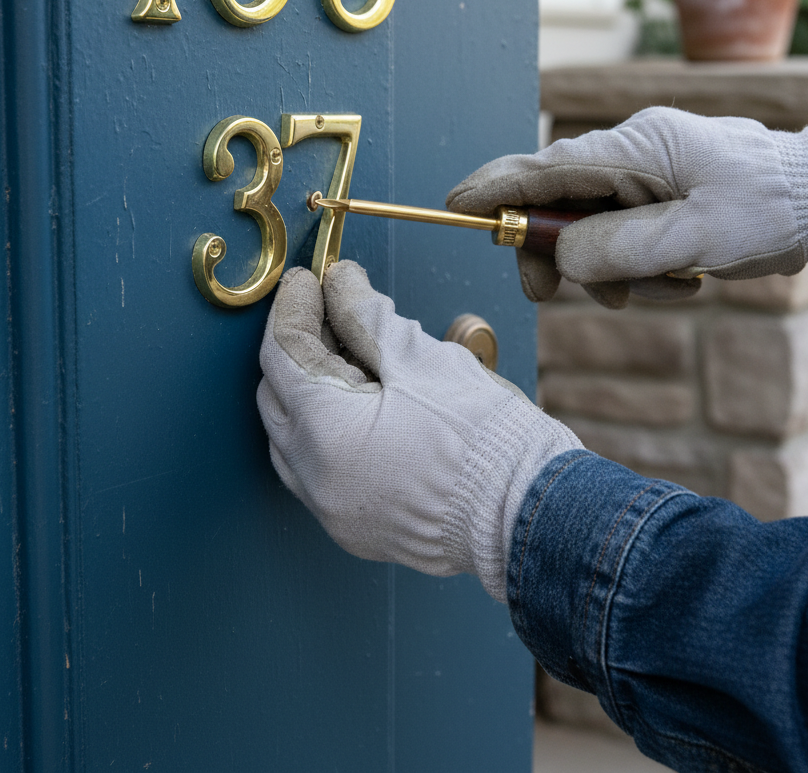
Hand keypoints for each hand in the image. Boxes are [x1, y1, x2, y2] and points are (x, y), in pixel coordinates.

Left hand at [257, 261, 579, 600]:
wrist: (529, 512)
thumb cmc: (484, 439)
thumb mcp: (421, 359)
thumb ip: (365, 314)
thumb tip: (339, 284)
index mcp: (325, 433)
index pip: (283, 354)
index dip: (292, 307)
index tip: (310, 279)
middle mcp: (316, 480)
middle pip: (278, 395)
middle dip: (298, 346)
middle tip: (328, 307)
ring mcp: (334, 511)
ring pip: (294, 438)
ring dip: (310, 392)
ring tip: (349, 353)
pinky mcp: (357, 528)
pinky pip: (320, 471)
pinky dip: (329, 431)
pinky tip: (363, 403)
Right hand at [447, 107, 807, 308]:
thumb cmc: (775, 205)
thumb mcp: (699, 235)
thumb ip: (622, 247)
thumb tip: (561, 257)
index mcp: (638, 146)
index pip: (547, 165)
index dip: (497, 187)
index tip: (455, 205)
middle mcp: (633, 156)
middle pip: (559, 203)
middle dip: (558, 253)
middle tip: (548, 291)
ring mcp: (644, 180)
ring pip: (591, 231)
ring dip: (614, 272)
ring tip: (667, 288)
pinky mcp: (658, 204)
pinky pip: (623, 242)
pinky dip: (639, 272)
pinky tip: (680, 283)